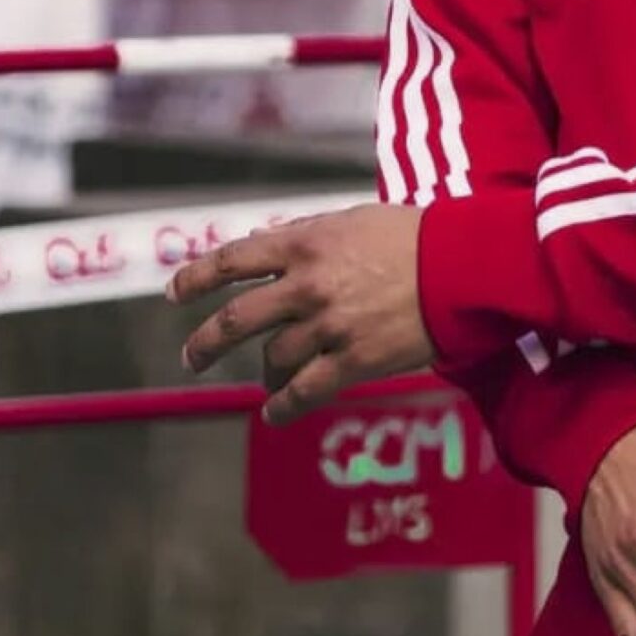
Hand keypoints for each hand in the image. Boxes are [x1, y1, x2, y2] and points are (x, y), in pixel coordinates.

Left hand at [167, 204, 432, 423]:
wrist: (461, 267)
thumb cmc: (414, 237)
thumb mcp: (352, 221)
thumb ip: (305, 236)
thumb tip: (265, 245)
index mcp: (302, 245)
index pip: (231, 261)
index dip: (196, 278)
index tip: (175, 293)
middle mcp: (306, 287)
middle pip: (235, 320)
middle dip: (205, 342)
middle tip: (192, 356)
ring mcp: (327, 327)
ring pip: (272, 358)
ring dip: (261, 374)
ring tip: (261, 384)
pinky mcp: (353, 361)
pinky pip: (304, 392)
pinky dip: (282, 406)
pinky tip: (272, 414)